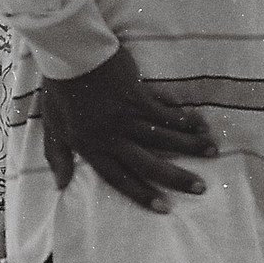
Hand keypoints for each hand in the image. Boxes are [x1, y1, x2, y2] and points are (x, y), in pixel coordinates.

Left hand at [40, 45, 215, 212]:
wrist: (69, 55)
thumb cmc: (60, 90)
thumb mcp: (51, 127)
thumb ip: (57, 157)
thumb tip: (60, 186)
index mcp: (91, 147)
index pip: (119, 178)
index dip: (141, 194)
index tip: (164, 207)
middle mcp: (112, 137)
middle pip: (149, 163)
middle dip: (176, 177)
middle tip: (200, 187)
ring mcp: (128, 116)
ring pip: (164, 137)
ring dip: (190, 145)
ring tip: (212, 151)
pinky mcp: (139, 96)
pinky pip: (167, 111)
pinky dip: (185, 118)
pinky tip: (201, 124)